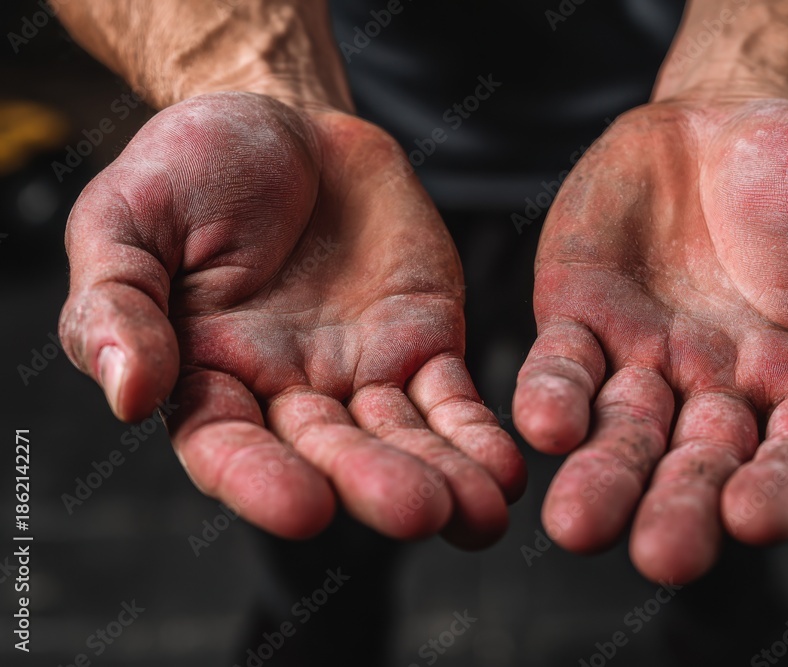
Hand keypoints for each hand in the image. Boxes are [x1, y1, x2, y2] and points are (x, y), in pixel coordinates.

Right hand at [59, 92, 524, 546]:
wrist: (285, 125)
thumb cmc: (192, 169)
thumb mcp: (125, 220)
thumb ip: (116, 305)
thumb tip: (128, 394)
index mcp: (205, 376)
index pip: (227, 447)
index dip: (262, 481)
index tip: (303, 508)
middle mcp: (286, 392)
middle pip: (329, 453)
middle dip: (373, 483)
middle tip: (415, 510)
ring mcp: (360, 373)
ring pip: (401, 439)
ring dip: (441, 477)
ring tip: (480, 513)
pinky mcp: (421, 344)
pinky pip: (452, 400)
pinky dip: (477, 435)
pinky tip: (504, 471)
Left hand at [513, 98, 787, 581]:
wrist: (733, 116)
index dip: (780, 491)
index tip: (753, 517)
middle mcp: (718, 389)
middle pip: (698, 464)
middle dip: (677, 508)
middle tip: (659, 555)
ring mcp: (644, 357)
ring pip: (621, 430)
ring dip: (601, 476)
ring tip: (577, 523)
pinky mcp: (582, 315)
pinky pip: (564, 364)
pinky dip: (553, 395)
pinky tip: (543, 425)